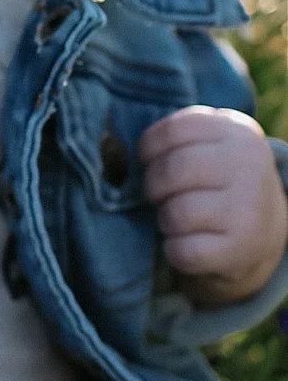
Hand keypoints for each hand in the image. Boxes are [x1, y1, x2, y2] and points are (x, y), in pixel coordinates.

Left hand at [138, 106, 287, 306]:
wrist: (264, 229)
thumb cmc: (219, 181)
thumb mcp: (211, 147)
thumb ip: (176, 140)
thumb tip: (115, 153)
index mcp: (237, 134)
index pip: (175, 130)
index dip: (149, 147)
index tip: (147, 160)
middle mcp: (248, 168)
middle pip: (173, 171)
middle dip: (152, 185)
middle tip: (156, 194)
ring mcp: (247, 210)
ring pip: (176, 213)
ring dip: (164, 219)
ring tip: (176, 218)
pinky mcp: (239, 249)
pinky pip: (183, 250)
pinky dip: (173, 250)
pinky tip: (184, 243)